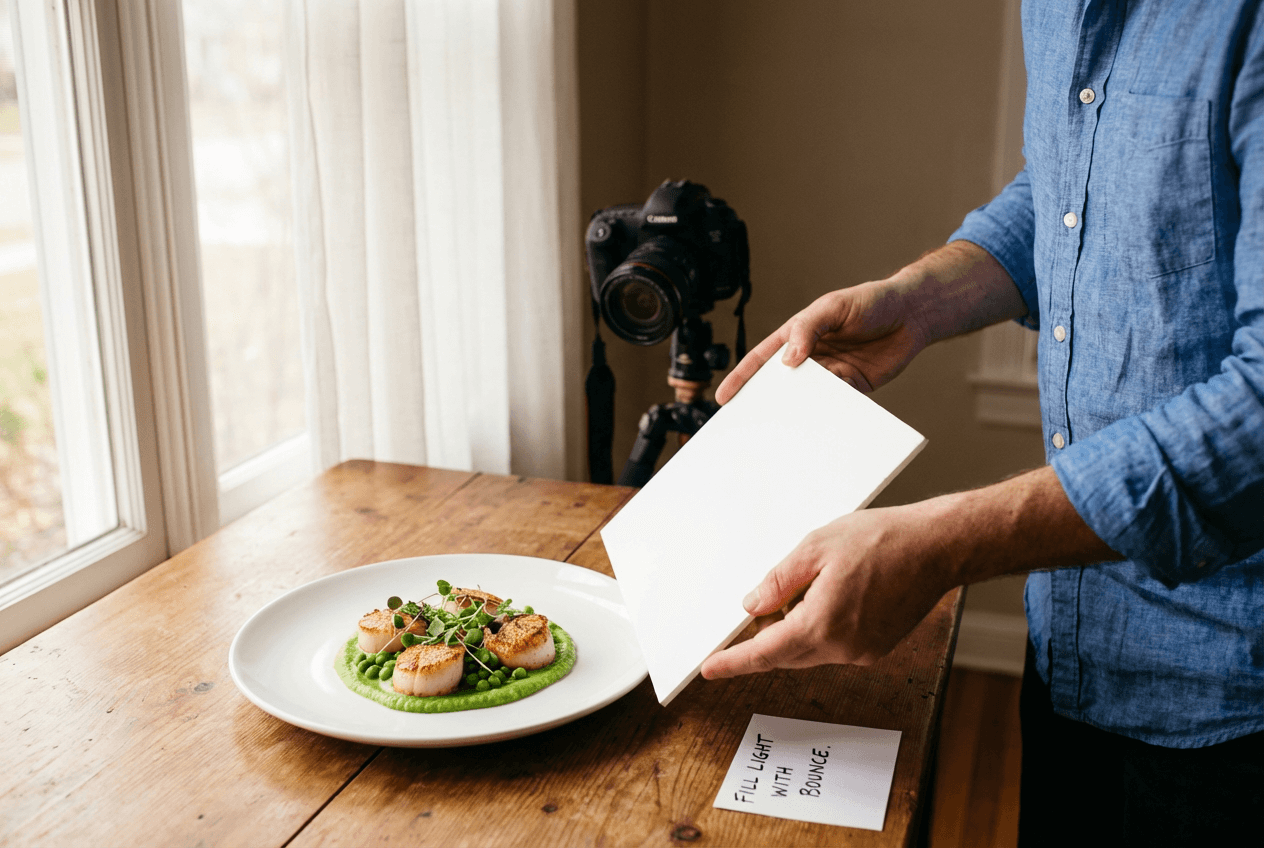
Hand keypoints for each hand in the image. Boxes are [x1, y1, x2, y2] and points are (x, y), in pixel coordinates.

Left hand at [699, 503, 957, 676]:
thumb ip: (779, 581)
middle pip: (786, 654)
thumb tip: (753, 606)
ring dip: (795, 630)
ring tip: (803, 589)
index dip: (733, 662)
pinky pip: (833, 647)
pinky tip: (827, 599)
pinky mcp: (876, 649)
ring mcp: (862, 652)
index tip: (710, 669)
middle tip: (758, 608)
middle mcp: (842, 648)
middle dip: (766, 637)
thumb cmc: (883, 540)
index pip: (764, 652)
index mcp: (822, 624)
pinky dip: (819, 631)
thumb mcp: (816, 547)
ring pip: (810, 651)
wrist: (937, 547)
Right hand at [714, 241, 1025, 404]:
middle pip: (781, 384)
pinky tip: (821, 428)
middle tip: (749, 425)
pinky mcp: (854, 387)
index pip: (763, 359)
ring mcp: (832, 374)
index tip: (725, 398)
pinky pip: (836, 405)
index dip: (742, 378)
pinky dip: (828, 416)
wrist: (914, 313)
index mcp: (798, 335)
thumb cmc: (871, 301)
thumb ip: (808, 330)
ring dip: (798, 413)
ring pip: (807, 398)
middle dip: (765, 403)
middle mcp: (812, 357)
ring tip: (784, 433)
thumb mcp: (833, 307)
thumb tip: (788, 360)